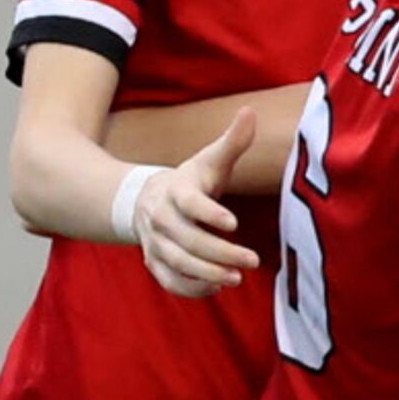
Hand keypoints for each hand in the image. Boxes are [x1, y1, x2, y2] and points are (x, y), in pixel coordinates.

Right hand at [134, 108, 260, 297]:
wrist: (146, 200)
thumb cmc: (190, 181)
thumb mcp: (210, 160)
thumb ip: (233, 141)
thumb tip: (251, 111)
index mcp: (176, 191)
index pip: (190, 203)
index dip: (209, 213)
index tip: (234, 223)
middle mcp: (161, 219)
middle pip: (186, 239)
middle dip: (219, 252)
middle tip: (252, 260)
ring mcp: (155, 242)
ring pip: (177, 263)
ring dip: (206, 274)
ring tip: (237, 278)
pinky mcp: (155, 262)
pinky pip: (168, 280)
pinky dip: (190, 288)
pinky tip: (216, 287)